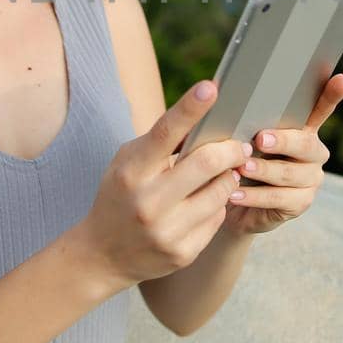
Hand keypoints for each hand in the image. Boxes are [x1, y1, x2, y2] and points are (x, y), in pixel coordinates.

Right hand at [79, 79, 249, 286]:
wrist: (102, 255)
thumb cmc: (120, 196)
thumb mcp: (127, 163)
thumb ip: (161, 142)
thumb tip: (204, 116)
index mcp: (132, 170)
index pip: (165, 132)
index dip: (190, 108)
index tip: (211, 87)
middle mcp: (148, 200)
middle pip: (207, 162)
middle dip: (232, 149)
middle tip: (240, 146)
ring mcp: (166, 229)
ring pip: (221, 191)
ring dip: (229, 177)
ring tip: (225, 173)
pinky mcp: (183, 252)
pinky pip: (218, 217)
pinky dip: (218, 205)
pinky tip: (205, 204)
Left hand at [221, 73, 342, 235]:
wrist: (228, 200)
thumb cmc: (235, 158)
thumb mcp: (239, 137)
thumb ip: (244, 120)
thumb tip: (220, 92)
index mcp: (302, 129)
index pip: (321, 108)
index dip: (332, 94)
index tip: (342, 78)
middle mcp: (313, 152)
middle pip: (306, 144)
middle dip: (283, 141)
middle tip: (260, 138)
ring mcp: (311, 179)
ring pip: (291, 173)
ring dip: (264, 170)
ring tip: (241, 168)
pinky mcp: (301, 203)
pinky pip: (279, 198)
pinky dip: (254, 196)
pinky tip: (235, 193)